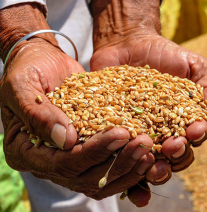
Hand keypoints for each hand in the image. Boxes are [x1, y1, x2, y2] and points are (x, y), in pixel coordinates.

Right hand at [0, 3, 155, 202]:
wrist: (43, 62)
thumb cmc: (29, 69)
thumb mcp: (22, 85)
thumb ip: (38, 114)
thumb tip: (66, 140)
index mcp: (26, 151)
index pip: (62, 164)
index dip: (93, 152)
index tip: (120, 133)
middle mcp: (48, 161)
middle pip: (85, 177)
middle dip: (118, 162)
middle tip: (143, 144)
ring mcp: (69, 158)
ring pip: (101, 179)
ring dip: (128, 168)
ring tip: (150, 152)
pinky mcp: (87, 150)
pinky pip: (108, 167)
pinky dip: (128, 167)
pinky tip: (148, 157)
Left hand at [89, 0, 206, 205]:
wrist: (129, 43)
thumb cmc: (165, 54)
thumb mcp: (195, 66)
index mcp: (183, 121)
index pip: (194, 139)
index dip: (196, 138)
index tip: (193, 131)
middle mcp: (162, 132)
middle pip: (174, 156)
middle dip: (176, 155)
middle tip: (172, 146)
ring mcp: (138, 132)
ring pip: (148, 160)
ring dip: (153, 166)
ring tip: (150, 162)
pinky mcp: (117, 130)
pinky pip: (120, 148)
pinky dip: (123, 157)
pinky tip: (124, 157)